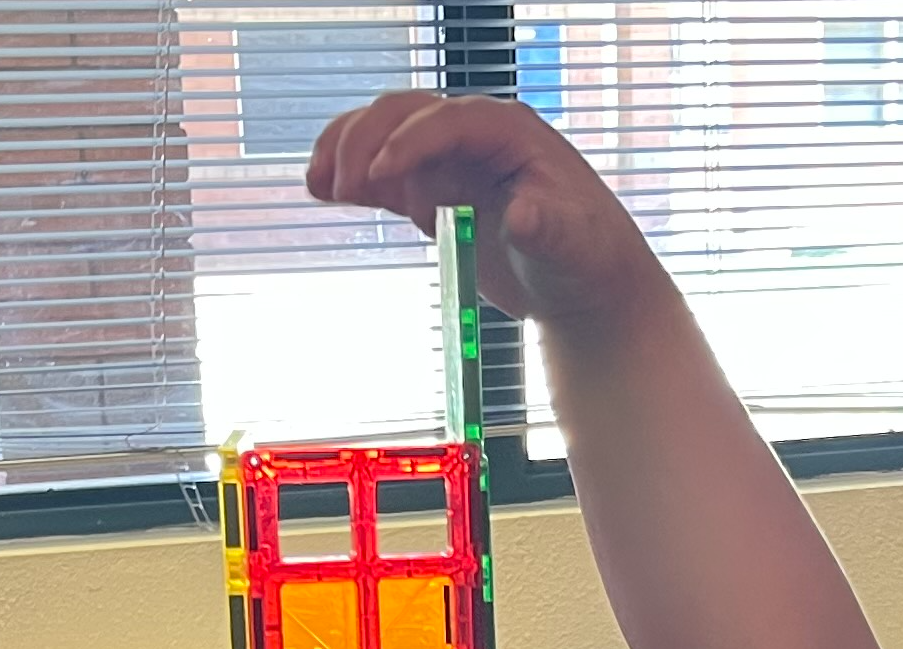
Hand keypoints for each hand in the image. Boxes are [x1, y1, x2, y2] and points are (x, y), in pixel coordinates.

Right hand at [304, 92, 665, 329]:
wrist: (581, 281)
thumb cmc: (585, 254)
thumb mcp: (573, 243)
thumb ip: (547, 227)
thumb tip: (522, 216)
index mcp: (509, 131)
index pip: (448, 119)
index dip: (409, 141)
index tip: (380, 174)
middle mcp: (471, 135)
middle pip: (405, 113)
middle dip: (367, 141)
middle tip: (342, 186)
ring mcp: (447, 161)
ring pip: (383, 135)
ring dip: (346, 151)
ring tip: (317, 184)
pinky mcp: (430, 192)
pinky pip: (382, 174)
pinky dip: (351, 178)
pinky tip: (320, 189)